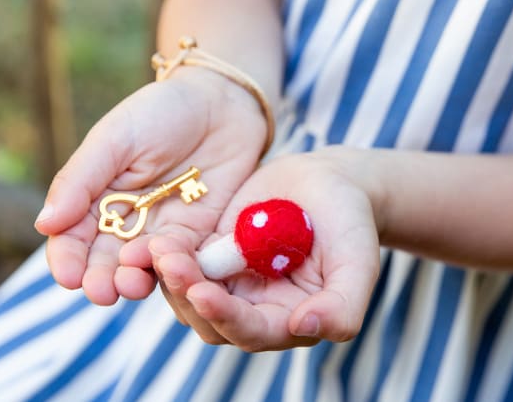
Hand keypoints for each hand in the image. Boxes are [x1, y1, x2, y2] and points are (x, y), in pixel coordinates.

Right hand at [34, 68, 266, 304]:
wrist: (221, 101)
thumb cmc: (160, 112)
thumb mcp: (114, 139)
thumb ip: (80, 180)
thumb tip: (44, 224)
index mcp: (94, 199)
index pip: (72, 239)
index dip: (68, 260)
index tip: (69, 277)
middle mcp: (125, 223)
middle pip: (105, 262)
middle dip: (100, 280)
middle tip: (100, 292)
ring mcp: (162, 231)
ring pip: (143, 268)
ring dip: (135, 280)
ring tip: (131, 284)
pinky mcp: (199, 235)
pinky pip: (185, 259)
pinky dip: (176, 267)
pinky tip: (171, 269)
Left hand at [150, 149, 380, 349]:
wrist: (330, 181)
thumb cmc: (351, 222)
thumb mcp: (358, 262)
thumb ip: (343, 306)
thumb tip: (304, 328)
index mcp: (289, 320)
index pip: (251, 332)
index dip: (226, 317)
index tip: (203, 293)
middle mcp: (253, 310)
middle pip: (208, 319)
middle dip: (186, 293)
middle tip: (168, 261)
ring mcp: (228, 283)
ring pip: (186, 295)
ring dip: (169, 276)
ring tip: (159, 246)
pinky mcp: (209, 256)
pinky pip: (179, 264)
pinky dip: (164, 256)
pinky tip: (154, 239)